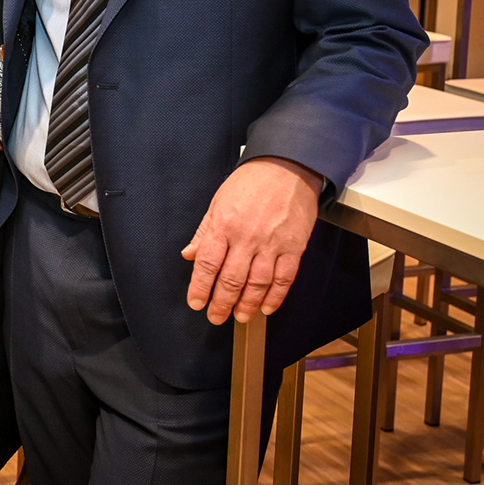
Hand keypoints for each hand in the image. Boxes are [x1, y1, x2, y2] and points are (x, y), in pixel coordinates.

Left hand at [182, 157, 323, 324]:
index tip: (196, 303)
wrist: (286, 168)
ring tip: (240, 316)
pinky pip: (284, 278)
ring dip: (247, 304)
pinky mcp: (294, 247)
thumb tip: (188, 255)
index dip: (200, 287)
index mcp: (224, 225)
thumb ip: (204, 233)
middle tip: (216, 317)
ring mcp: (272, 243)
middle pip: (231, 279)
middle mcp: (247, 237)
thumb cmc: (249, 183)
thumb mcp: (217, 203)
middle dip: (222, 303)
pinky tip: (266, 307)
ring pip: (258, 283)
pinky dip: (275, 296)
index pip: (207, 263)